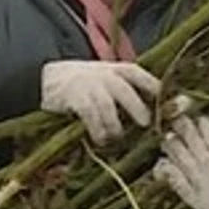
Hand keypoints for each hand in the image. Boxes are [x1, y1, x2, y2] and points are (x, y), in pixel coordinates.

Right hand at [39, 60, 159, 143]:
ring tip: (117, 137)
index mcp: (115, 69)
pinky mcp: (75, 98)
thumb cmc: (81, 82)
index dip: (151, 85)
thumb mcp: (104, 77)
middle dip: (137, 108)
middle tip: (145, 123)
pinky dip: (97, 130)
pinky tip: (100, 139)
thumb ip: (123, 89)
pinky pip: (90, 116)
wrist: (46, 78)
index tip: (161, 98)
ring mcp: (89, 86)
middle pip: (125, 91)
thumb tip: (148, 111)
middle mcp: (104, 75)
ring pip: (108, 107)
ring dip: (115, 125)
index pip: (136, 73)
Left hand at [154, 115, 208, 208]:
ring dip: (171, 144)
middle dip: (181, 126)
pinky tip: (163, 164)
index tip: (199, 120)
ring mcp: (198, 180)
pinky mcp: (192, 197)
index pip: (206, 129)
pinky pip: (174, 180)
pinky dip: (166, 170)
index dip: (200, 122)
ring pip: (177, 155)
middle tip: (178, 122)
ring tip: (169, 139)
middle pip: (188, 138)